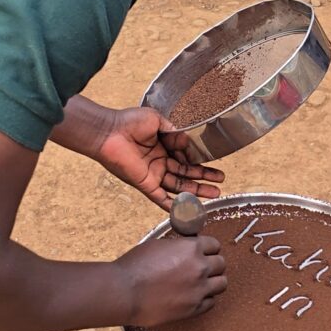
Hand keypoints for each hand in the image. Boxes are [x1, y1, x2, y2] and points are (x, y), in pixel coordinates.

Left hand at [95, 107, 223, 209]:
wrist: (109, 131)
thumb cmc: (129, 121)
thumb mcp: (156, 120)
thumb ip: (174, 131)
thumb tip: (188, 142)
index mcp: (162, 146)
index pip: (184, 157)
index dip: (198, 159)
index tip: (211, 159)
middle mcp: (159, 162)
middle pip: (186, 174)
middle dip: (204, 178)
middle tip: (221, 181)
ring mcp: (153, 175)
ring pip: (179, 186)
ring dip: (197, 191)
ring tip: (216, 193)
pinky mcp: (146, 184)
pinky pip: (161, 198)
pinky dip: (174, 206)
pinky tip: (189, 210)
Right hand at [117, 236, 226, 326]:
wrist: (124, 292)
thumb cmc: (136, 266)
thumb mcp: (159, 245)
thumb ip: (179, 247)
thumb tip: (186, 248)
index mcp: (192, 248)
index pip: (215, 245)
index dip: (209, 248)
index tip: (204, 252)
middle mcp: (200, 267)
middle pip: (221, 264)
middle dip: (213, 264)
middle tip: (203, 267)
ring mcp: (199, 289)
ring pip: (222, 283)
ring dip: (214, 281)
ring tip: (202, 282)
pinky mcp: (193, 308)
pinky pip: (211, 302)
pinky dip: (206, 299)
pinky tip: (195, 296)